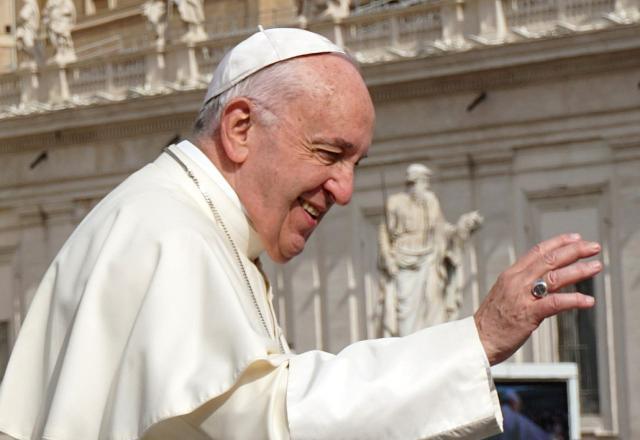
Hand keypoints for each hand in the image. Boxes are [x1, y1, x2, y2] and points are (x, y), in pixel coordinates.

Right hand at [474, 233, 601, 364]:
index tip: (575, 238)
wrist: (478, 340)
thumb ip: (523, 285)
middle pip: (549, 259)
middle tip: (594, 247)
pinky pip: (555, 303)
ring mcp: (522, 297)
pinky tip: (588, 300)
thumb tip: (544, 281)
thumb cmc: (492, 321)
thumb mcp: (505, 295)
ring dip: (579, 270)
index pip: (537, 251)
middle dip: (574, 251)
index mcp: (510, 275)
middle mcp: (516, 281)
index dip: (558, 242)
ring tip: (596, 266)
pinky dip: (574, 300)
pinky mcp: (528, 315)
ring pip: (555, 277)